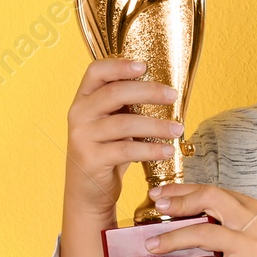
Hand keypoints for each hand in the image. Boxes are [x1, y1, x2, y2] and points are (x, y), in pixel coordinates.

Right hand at [61, 57, 183, 220]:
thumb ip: (126, 107)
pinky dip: (151, 150)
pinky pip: (127, 151)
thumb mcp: (111, 124)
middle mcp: (78, 115)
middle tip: (173, 96)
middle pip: (114, 93)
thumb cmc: (106, 152)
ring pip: (124, 124)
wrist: (87, 191)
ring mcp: (82, 137)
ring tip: (178, 129)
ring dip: (156, 125)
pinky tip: (168, 151)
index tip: (144, 66)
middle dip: (148, 92)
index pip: (96, 72)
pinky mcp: (91, 160)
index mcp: (83, 100)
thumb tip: (164, 91)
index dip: (119, 65)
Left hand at [146, 182, 256, 256]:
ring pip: (204, 233)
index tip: (159, 194)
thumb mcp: (247, 236)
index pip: (211, 190)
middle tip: (156, 210)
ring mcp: (250, 247)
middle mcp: (251, 223)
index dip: (182, 190)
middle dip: (178, 202)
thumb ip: (221, 226)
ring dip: (173, 239)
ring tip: (153, 247)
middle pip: (209, 200)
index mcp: (249, 209)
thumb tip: (178, 224)